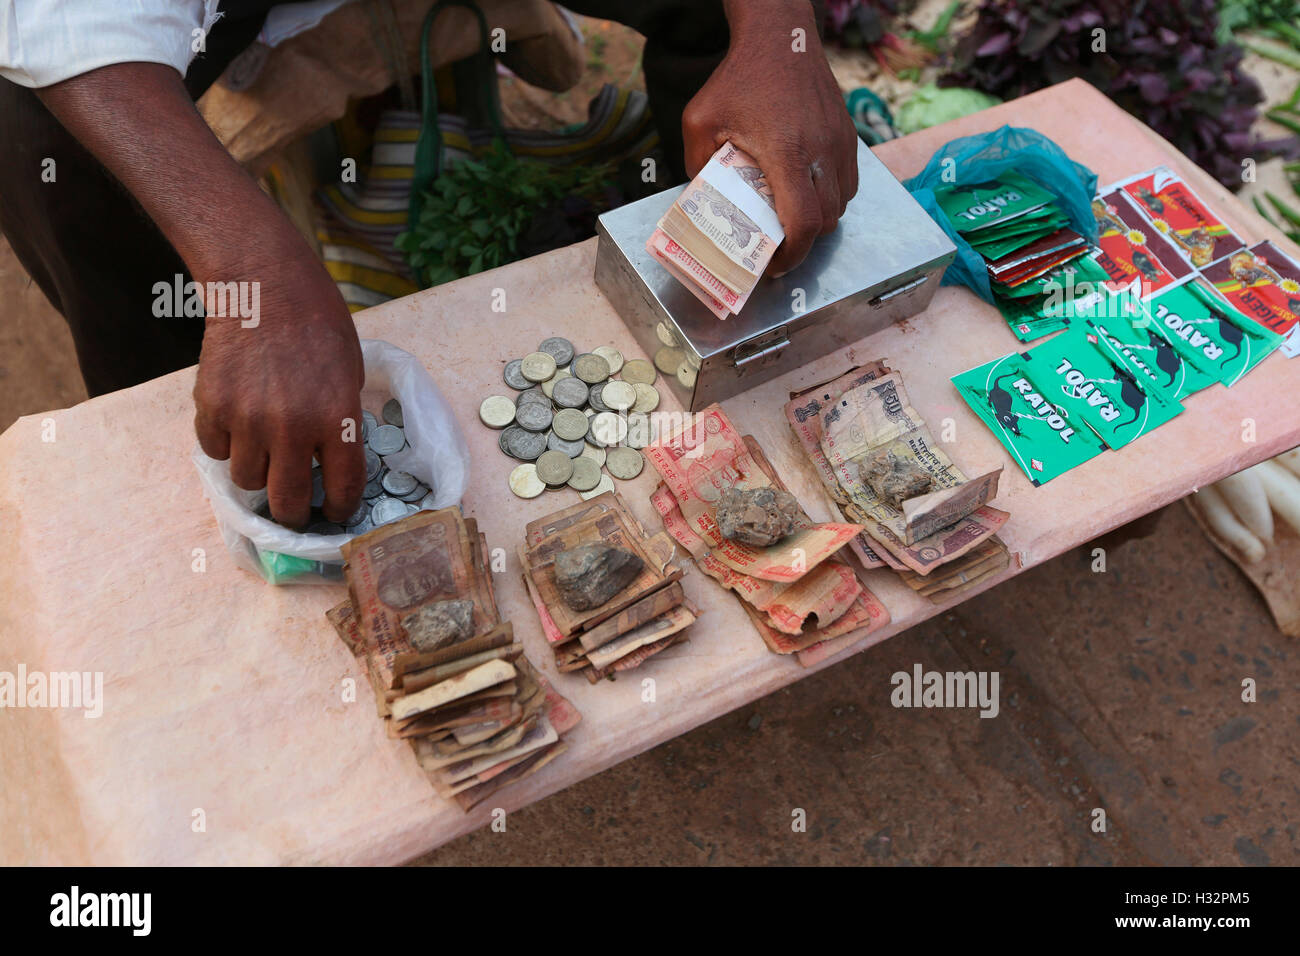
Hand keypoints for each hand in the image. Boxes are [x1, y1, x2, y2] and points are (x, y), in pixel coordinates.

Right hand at [35, 63, 367, 527]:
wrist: (267, 285)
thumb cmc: (319, 325)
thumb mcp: (350, 376)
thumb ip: (341, 424)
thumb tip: (334, 467)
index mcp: (337, 419)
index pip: (343, 490)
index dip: (340, 511)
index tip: (335, 515)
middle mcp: (293, 428)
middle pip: (288, 503)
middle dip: (295, 513)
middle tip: (296, 506)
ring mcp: (248, 420)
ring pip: (248, 481)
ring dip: (258, 473)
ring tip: (265, 451)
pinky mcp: (211, 407)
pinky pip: (216, 450)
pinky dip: (226, 444)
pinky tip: (239, 424)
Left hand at [682, 0, 858, 275]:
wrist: (780, 37)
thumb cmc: (738, 78)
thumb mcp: (700, 120)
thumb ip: (697, 164)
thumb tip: (701, 202)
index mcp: (786, 153)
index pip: (804, 222)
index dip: (793, 254)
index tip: (775, 264)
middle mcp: (821, 151)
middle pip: (826, 221)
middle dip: (804, 242)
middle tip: (778, 246)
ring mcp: (840, 143)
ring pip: (842, 205)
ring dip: (819, 220)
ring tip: (791, 219)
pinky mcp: (848, 135)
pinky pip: (849, 182)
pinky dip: (832, 197)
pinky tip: (807, 191)